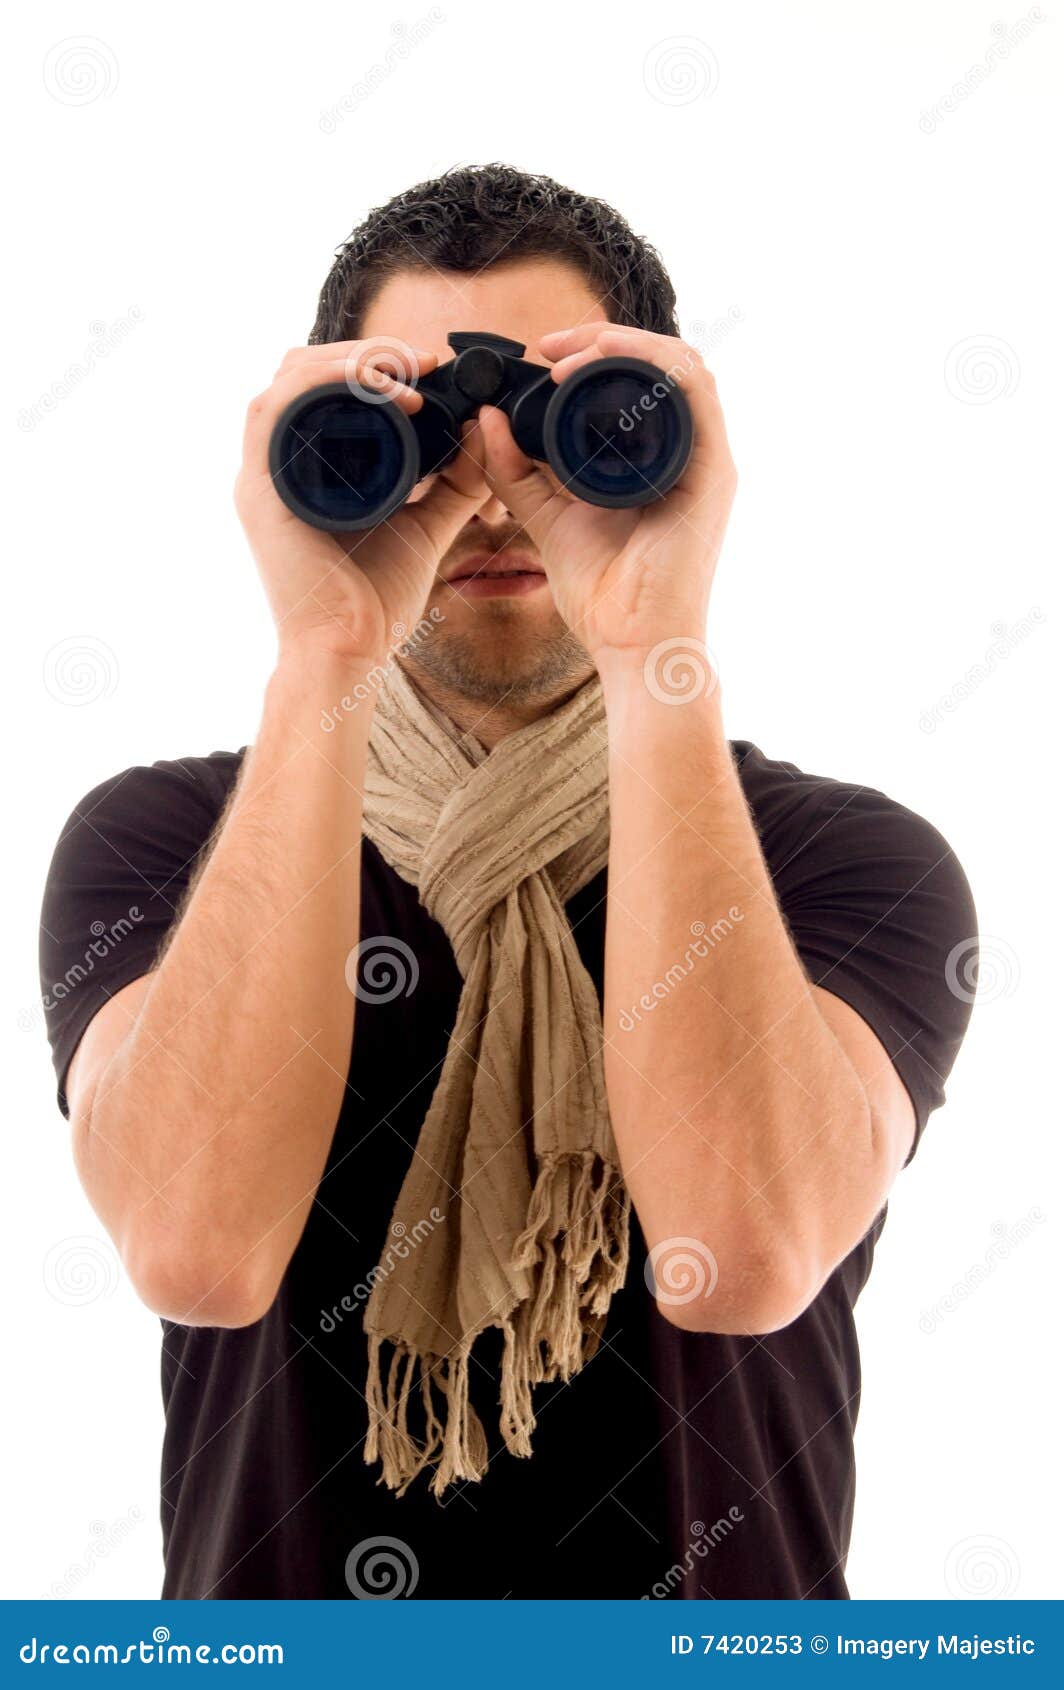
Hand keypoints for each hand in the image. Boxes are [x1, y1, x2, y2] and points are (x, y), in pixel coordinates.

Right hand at [235, 341, 492, 665]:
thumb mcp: (426, 525)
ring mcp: (264, 472)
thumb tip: (485, 431)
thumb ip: (455, 483)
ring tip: (405, 374)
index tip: (433, 366)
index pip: (330, 385)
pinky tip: (373, 387)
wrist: (348, 650)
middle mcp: (280, 461)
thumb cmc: (374, 600)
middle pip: (307, 368)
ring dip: (350, 361)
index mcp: (309, 466)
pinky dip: (323, 383)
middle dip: (369, 353)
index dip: (377, 361)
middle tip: (425, 363)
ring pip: (291, 376)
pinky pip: (276, 409)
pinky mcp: (259, 487)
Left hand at [476, 323, 736, 665]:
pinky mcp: (713, 471)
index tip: (541, 354)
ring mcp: (706, 459)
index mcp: (657, 459)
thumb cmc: (604, 596)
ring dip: (625, 344)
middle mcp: (688, 452)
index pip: (639, 380)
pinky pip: (696, 391)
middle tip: (549, 345)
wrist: (634, 645)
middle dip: (603, 340)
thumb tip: (487, 420)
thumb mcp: (546, 519)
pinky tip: (605, 364)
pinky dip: (653, 363)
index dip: (593, 351)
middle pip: (661, 363)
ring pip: (682, 364)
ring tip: (569, 354)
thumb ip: (517, 473)